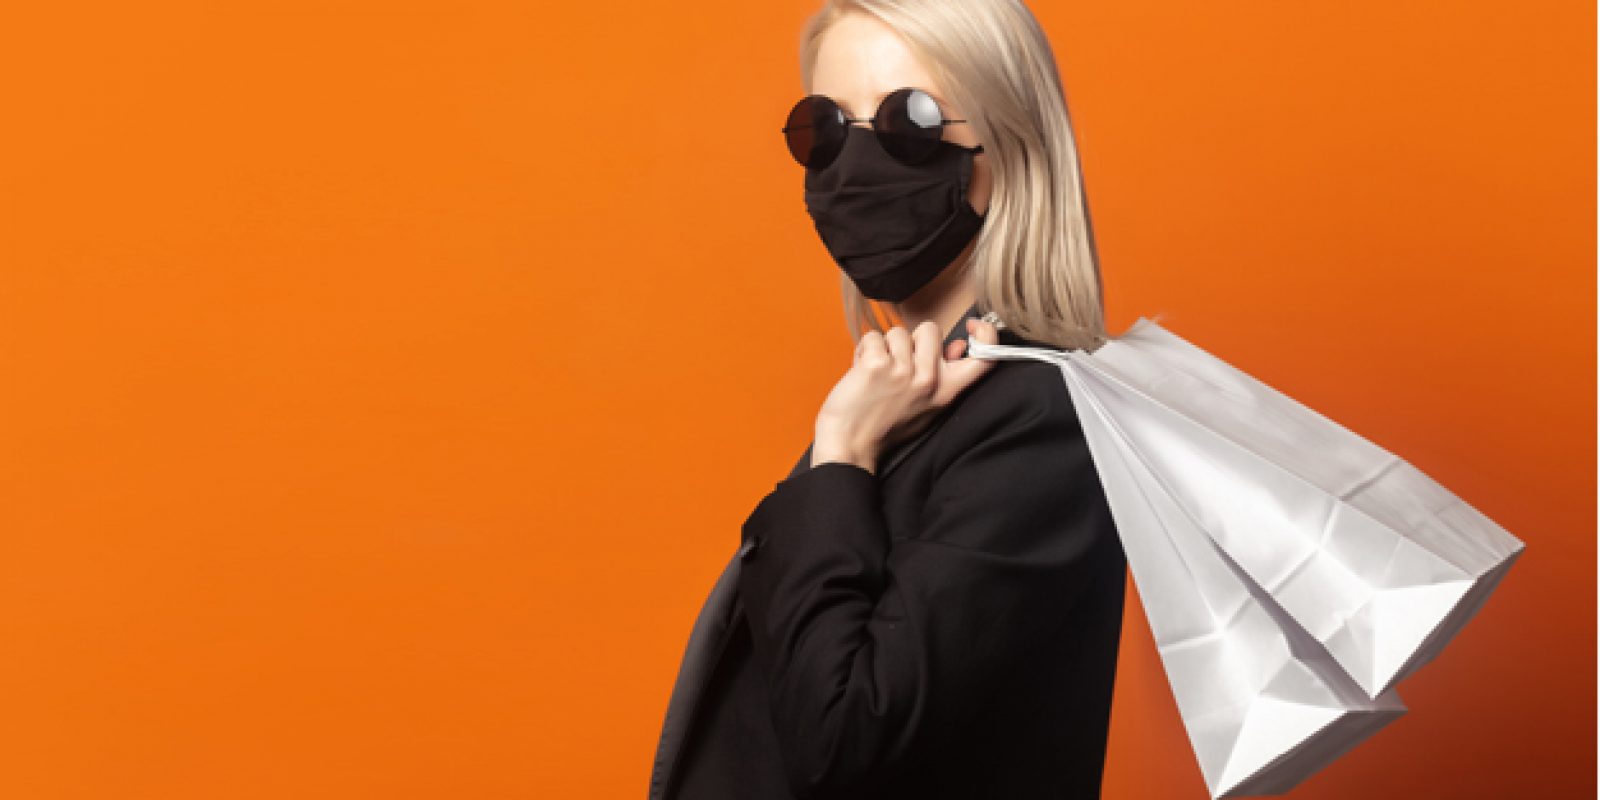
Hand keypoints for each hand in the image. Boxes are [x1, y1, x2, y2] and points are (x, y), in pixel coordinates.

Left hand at [811, 317, 999, 473]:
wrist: (850, 445)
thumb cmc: (885, 427)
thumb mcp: (926, 406)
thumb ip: (943, 376)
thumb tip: (958, 345)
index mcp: (946, 391)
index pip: (985, 358)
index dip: (987, 335)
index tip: (974, 326)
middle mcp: (929, 380)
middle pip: (930, 329)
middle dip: (911, 340)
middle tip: (898, 364)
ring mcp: (903, 371)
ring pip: (898, 332)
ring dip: (884, 347)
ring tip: (877, 372)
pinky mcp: (877, 365)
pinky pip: (872, 337)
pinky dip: (863, 350)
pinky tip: (861, 370)